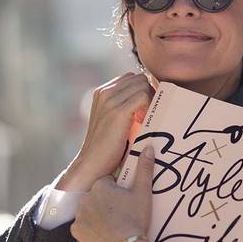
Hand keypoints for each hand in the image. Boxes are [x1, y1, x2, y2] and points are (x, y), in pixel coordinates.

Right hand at [57, 72, 153, 191]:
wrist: (92, 163)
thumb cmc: (106, 146)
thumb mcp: (113, 119)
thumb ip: (124, 105)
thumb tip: (148, 98)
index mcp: (102, 92)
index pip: (131, 78)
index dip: (142, 90)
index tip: (144, 109)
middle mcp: (105, 92)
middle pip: (139, 79)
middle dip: (148, 93)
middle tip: (147, 114)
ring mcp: (110, 100)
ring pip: (143, 85)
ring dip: (149, 100)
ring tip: (143, 119)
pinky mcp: (118, 111)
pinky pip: (143, 96)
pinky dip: (148, 107)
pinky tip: (142, 122)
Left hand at [69, 146, 155, 241]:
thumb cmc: (135, 218)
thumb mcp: (143, 192)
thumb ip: (144, 168)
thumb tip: (148, 147)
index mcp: (100, 185)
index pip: (107, 182)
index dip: (117, 191)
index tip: (125, 200)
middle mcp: (85, 197)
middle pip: (97, 195)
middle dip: (106, 201)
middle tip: (120, 213)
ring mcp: (79, 215)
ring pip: (89, 209)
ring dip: (97, 213)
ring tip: (112, 224)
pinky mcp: (76, 230)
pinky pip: (82, 225)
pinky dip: (90, 228)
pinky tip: (102, 232)